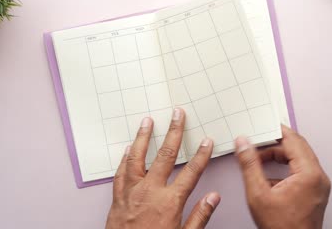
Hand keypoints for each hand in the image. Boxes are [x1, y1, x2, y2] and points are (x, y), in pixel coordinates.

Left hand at [106, 108, 220, 228]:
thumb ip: (199, 216)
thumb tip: (213, 197)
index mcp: (169, 201)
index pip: (191, 172)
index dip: (201, 155)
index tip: (207, 141)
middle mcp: (150, 191)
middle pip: (165, 155)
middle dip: (174, 132)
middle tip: (177, 114)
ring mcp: (131, 192)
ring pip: (138, 157)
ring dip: (144, 137)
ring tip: (148, 121)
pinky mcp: (117, 197)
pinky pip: (121, 172)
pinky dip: (125, 158)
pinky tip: (128, 148)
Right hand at [234, 125, 330, 228]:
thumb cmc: (281, 227)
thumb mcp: (258, 193)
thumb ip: (250, 164)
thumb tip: (243, 143)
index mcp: (309, 174)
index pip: (293, 140)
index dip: (275, 131)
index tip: (261, 126)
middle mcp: (318, 177)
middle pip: (297, 147)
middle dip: (274, 144)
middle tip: (255, 144)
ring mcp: (318, 185)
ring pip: (298, 158)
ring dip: (277, 156)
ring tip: (258, 161)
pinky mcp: (314, 191)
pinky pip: (300, 170)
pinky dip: (283, 168)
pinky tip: (266, 177)